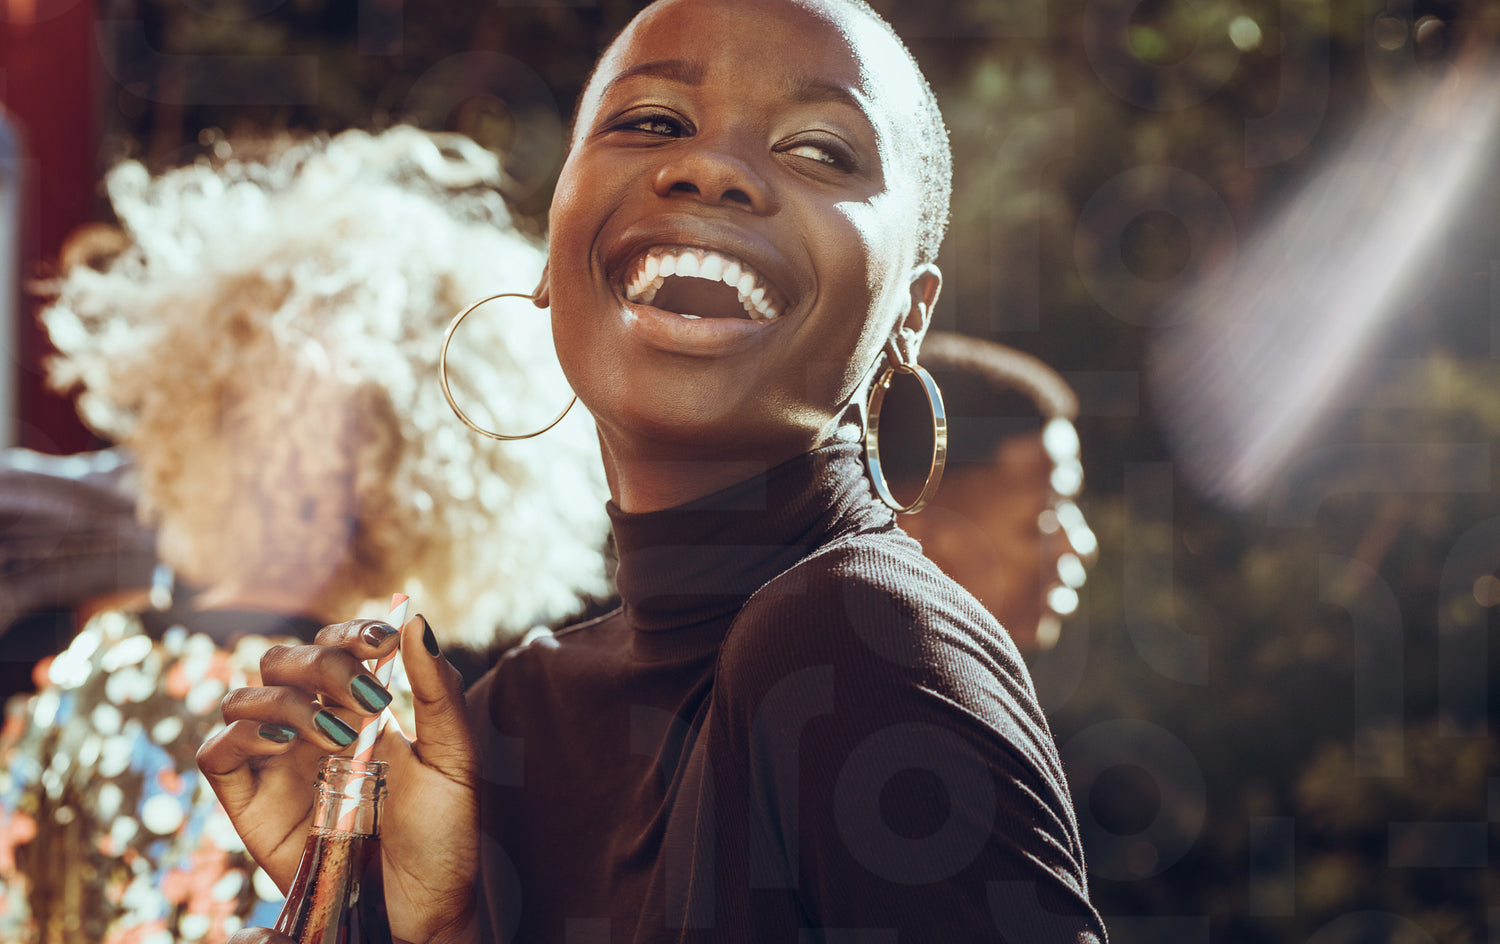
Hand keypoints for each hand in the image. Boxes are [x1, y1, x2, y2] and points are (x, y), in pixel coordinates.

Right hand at [198, 615, 477, 943]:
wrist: (425, 908)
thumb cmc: (444, 834)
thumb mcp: (455, 757)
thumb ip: (437, 689)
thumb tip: (415, 618)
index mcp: (360, 707)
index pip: (337, 643)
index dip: (352, 630)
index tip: (383, 640)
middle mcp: (312, 726)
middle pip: (284, 660)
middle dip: (324, 664)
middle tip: (369, 699)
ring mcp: (278, 763)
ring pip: (246, 697)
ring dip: (289, 701)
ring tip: (339, 738)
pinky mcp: (250, 804)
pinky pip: (217, 753)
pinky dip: (240, 735)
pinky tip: (286, 744)